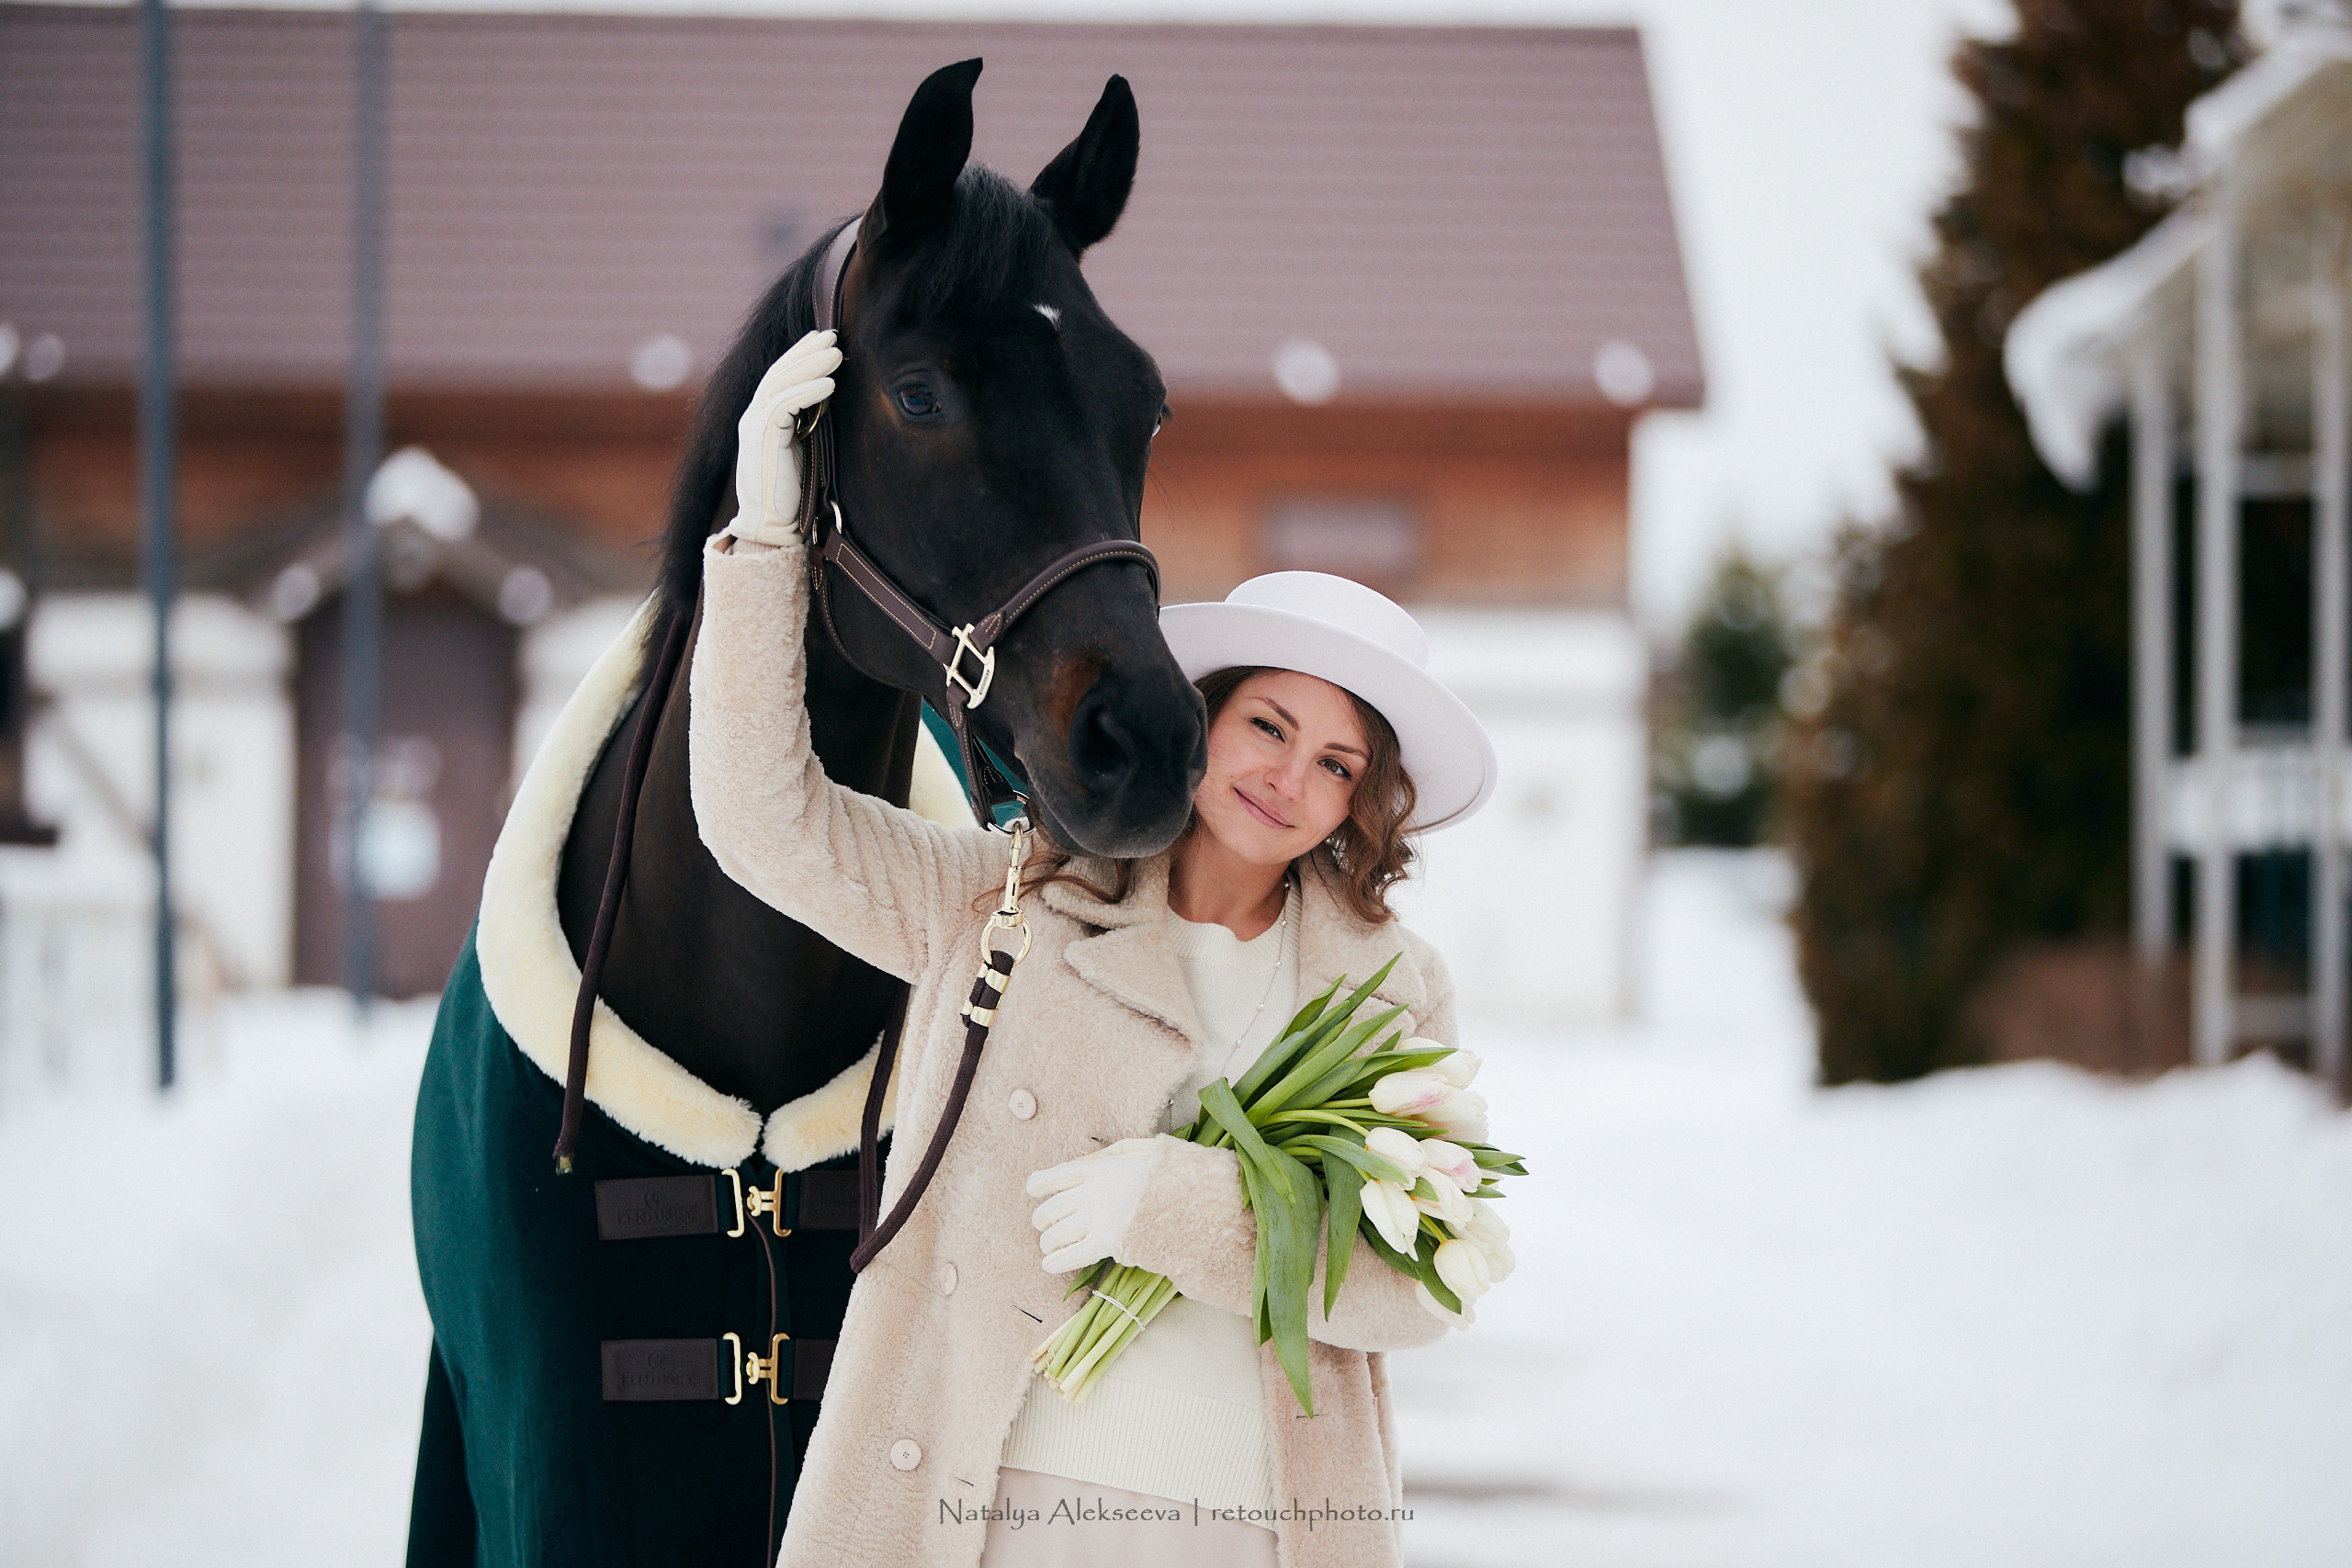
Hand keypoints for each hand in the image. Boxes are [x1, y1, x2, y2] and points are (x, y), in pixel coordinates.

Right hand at [726, 329, 841, 548]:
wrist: (772, 526)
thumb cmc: (793, 495)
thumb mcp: (803, 450)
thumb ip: (809, 425)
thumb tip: (833, 403)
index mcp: (762, 419)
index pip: (779, 376)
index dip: (800, 355)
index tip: (824, 340)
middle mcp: (753, 417)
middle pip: (779, 372)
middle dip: (806, 351)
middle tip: (833, 335)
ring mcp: (754, 426)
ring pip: (780, 382)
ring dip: (810, 364)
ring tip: (837, 353)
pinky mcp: (762, 438)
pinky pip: (783, 404)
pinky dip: (807, 391)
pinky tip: (830, 384)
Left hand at [1025, 1138, 1155, 1273]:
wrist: (1187, 1195)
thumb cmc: (1165, 1172)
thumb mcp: (1135, 1150)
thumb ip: (1105, 1158)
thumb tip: (1080, 1164)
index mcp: (1094, 1170)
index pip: (1053, 1177)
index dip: (1038, 1184)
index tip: (1032, 1189)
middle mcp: (1089, 1194)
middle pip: (1049, 1210)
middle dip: (1042, 1220)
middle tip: (1045, 1226)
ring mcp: (1095, 1219)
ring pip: (1055, 1236)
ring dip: (1048, 1244)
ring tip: (1049, 1248)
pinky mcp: (1105, 1243)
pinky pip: (1070, 1256)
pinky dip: (1055, 1262)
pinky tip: (1049, 1265)